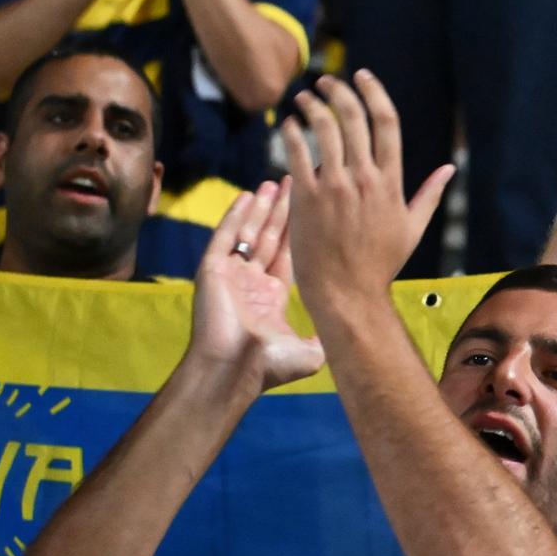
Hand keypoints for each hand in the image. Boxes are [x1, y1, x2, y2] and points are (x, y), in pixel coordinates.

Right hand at [188, 178, 324, 390]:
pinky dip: (235, 215)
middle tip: (295, 183)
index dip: (300, 231)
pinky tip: (247, 196)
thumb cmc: (267, 367)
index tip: (312, 209)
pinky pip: (224, 237)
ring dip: (261, 208)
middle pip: (269, 238)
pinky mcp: (212, 271)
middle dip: (282, 211)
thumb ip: (323, 338)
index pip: (288, 254)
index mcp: (271, 296)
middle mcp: (251, 283)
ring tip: (274, 182)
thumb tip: (344, 335)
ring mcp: (231, 276)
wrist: (232, 373)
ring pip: (248, 233)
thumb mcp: (308, 352)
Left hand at [281, 71, 455, 312]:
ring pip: (324, 129)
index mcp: (392, 182)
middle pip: (354, 118)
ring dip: (312, 106)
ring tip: (304, 97)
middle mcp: (365, 179)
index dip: (374, 92)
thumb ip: (430, 194)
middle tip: (326, 81)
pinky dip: (293, 132)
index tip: (362, 76)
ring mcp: (336, 187)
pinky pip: (298, 153)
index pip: (387, 122)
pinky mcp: (309, 197)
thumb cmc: (380, 262)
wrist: (347, 291)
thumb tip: (450, 169)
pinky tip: (289, 124)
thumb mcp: (413, 227)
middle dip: (338, 91)